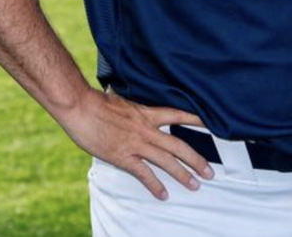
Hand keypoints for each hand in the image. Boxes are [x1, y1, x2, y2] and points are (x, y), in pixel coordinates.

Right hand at [57, 88, 214, 199]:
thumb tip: (134, 100)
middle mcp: (146, 129)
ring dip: (182, 174)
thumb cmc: (95, 101)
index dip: (196, 119)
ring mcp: (136, 144)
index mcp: (146, 112)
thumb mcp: (121, 98)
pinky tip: (163, 194)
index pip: (178, 114)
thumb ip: (133, 104)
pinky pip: (143, 174)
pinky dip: (155, 185)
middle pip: (178, 145)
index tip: (212, 125)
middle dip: (196, 159)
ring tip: (195, 185)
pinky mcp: (123, 157)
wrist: (79, 106)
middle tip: (209, 172)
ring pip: (166, 161)